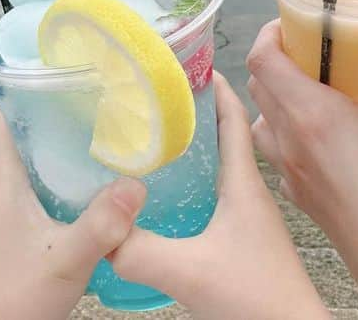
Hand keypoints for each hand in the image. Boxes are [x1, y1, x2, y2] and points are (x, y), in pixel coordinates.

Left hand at [0, 110, 145, 319]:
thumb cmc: (15, 297)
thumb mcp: (67, 257)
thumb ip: (102, 223)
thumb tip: (137, 183)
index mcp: (7, 185)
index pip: (3, 121)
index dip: (26, 96)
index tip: (62, 81)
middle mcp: (7, 193)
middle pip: (28, 140)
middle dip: (60, 122)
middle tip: (102, 108)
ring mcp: (14, 216)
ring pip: (40, 169)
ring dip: (68, 156)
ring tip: (110, 144)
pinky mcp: (25, 236)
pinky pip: (48, 196)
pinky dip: (71, 187)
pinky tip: (102, 196)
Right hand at [109, 72, 329, 319]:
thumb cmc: (259, 300)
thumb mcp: (191, 271)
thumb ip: (139, 250)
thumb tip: (99, 231)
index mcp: (244, 183)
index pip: (232, 118)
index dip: (212, 85)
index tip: (187, 61)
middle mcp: (250, 193)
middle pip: (224, 136)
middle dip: (194, 112)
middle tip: (157, 97)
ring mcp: (249, 217)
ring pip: (220, 168)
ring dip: (195, 149)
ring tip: (155, 140)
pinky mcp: (244, 241)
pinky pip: (218, 197)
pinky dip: (196, 184)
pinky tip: (171, 199)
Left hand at [247, 20, 357, 318]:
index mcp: (313, 116)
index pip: (262, 58)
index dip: (272, 31)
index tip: (295, 21)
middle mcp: (292, 145)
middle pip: (260, 87)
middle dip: (280, 60)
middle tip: (317, 50)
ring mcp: (293, 178)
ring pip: (264, 125)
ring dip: (280, 101)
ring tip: (320, 93)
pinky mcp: (305, 203)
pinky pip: (282, 159)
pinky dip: (293, 139)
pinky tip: (331, 141)